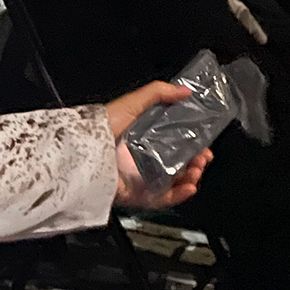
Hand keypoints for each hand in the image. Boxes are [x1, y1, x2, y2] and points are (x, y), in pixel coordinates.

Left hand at [106, 81, 212, 206]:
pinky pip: (161, 198)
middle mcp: (144, 159)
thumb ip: (159, 93)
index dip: (193, 144)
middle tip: (203, 158)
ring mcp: (141, 178)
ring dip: (190, 177)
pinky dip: (178, 195)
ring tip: (196, 170)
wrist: (84, 152)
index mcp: (144, 139)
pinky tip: (190, 187)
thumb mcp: (133, 102)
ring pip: (173, 182)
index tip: (205, 144)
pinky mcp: (137, 194)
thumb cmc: (104, 125)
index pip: (175, 143)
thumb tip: (186, 91)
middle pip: (178, 164)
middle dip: (195, 162)